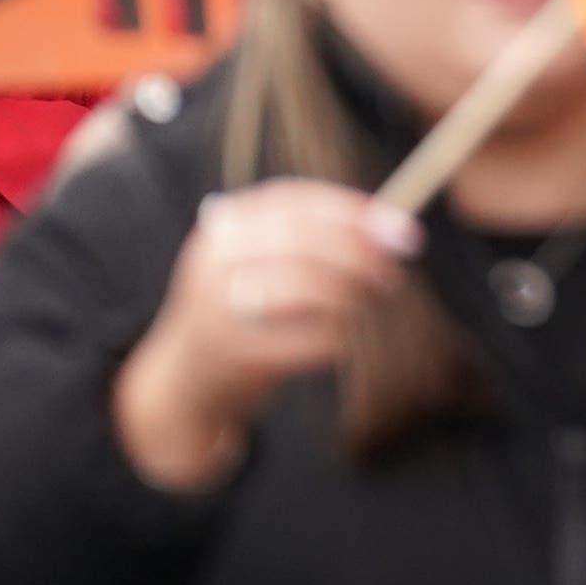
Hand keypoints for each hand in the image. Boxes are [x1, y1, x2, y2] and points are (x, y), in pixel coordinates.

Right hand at [113, 182, 418, 492]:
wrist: (186, 382)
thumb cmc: (244, 311)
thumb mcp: (262, 262)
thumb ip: (315, 239)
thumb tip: (392, 228)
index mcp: (224, 227)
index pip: (295, 201)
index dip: (353, 210)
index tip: (399, 225)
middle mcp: (214, 261)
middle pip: (305, 241)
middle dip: (362, 253)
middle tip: (395, 271)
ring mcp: (219, 308)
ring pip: (310, 287)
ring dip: (353, 294)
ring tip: (368, 302)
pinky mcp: (236, 354)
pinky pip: (311, 338)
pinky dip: (337, 338)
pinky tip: (340, 340)